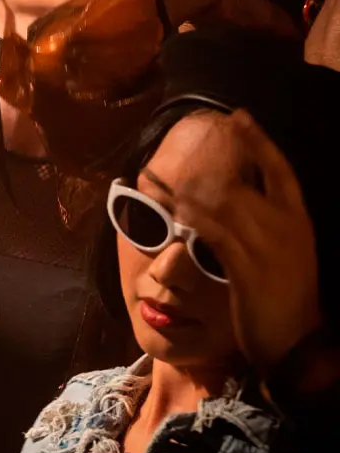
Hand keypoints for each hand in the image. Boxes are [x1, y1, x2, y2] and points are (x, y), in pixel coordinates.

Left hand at [176, 110, 322, 370]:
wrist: (293, 336)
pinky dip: (191, 220)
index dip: (259, 140)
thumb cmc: (284, 292)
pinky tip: (172, 212)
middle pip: (237, 183)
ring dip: (183, 192)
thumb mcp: (286, 249)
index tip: (238, 116)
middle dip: (199, 171)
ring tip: (156, 181)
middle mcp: (285, 226)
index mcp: (297, 218)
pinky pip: (213, 234)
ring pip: (220, 205)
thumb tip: (234, 191)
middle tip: (168, 159)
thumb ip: (266, 218)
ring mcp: (266, 247)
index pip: (280, 168)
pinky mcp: (245, 268)